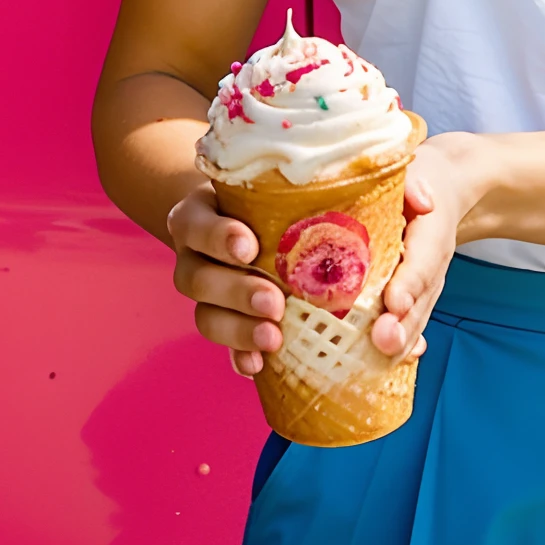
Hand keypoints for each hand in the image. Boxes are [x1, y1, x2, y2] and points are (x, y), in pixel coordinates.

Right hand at [169, 182, 283, 378]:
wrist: (232, 217)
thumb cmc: (259, 195)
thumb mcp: (260, 183)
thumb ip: (285, 188)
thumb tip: (352, 180)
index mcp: (196, 217)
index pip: (195, 225)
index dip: (219, 238)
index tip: (249, 248)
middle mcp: (192, 256)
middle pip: (198, 279)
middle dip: (238, 293)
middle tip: (274, 303)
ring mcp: (202, 292)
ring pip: (205, 316)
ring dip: (239, 330)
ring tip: (273, 338)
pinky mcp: (218, 320)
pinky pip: (221, 346)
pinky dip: (238, 356)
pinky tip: (257, 364)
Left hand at [370, 132, 491, 366]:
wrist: (449, 185)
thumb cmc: (423, 176)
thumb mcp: (417, 166)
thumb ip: (415, 179)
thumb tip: (422, 199)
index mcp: (432, 227)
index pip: (423, 258)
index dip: (410, 282)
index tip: (395, 302)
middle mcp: (432, 261)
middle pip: (420, 298)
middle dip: (402, 324)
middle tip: (383, 341)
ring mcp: (427, 281)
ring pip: (416, 316)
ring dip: (401, 340)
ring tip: (382, 356)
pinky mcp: (417, 292)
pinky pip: (412, 321)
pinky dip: (403, 344)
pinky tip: (388, 363)